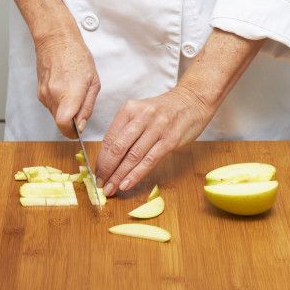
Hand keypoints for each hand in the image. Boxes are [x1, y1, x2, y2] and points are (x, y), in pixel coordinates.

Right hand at [35, 28, 100, 137]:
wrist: (56, 40)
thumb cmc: (77, 56)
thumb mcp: (93, 82)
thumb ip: (87, 107)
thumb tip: (81, 125)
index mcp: (69, 92)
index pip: (64, 124)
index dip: (71, 133)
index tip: (77, 131)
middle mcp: (53, 95)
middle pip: (60, 123)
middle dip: (71, 121)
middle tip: (80, 106)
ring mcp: (44, 94)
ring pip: (55, 115)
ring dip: (65, 112)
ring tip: (73, 94)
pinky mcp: (39, 93)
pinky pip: (51, 107)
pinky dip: (59, 104)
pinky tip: (65, 90)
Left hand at [95, 88, 212, 195]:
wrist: (192, 101)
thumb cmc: (164, 110)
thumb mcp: (140, 112)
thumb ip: (126, 131)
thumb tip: (109, 157)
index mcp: (129, 110)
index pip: (109, 139)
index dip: (101, 159)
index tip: (97, 172)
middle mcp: (141, 117)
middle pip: (118, 148)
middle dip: (107, 170)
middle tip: (101, 184)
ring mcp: (157, 128)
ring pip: (133, 156)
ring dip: (119, 176)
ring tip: (111, 189)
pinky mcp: (170, 140)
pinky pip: (149, 161)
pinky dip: (136, 175)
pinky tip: (127, 184)